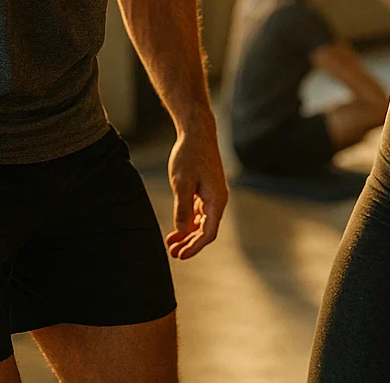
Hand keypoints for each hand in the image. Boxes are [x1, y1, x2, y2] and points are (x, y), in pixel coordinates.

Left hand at [164, 118, 228, 259]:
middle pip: (206, 230)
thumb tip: (182, 230)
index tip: (179, 255)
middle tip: (172, 253)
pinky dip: (189, 221)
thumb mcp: (182, 183)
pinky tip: (178, 227)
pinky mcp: (207, 189)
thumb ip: (182, 208)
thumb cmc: (189, 155)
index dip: (194, 247)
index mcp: (216, 200)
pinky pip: (200, 211)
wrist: (197, 133)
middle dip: (190, 243)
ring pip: (203, 222)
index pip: (208, 233)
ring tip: (172, 243)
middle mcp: (218, 199)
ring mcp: (213, 194)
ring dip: (188, 233)